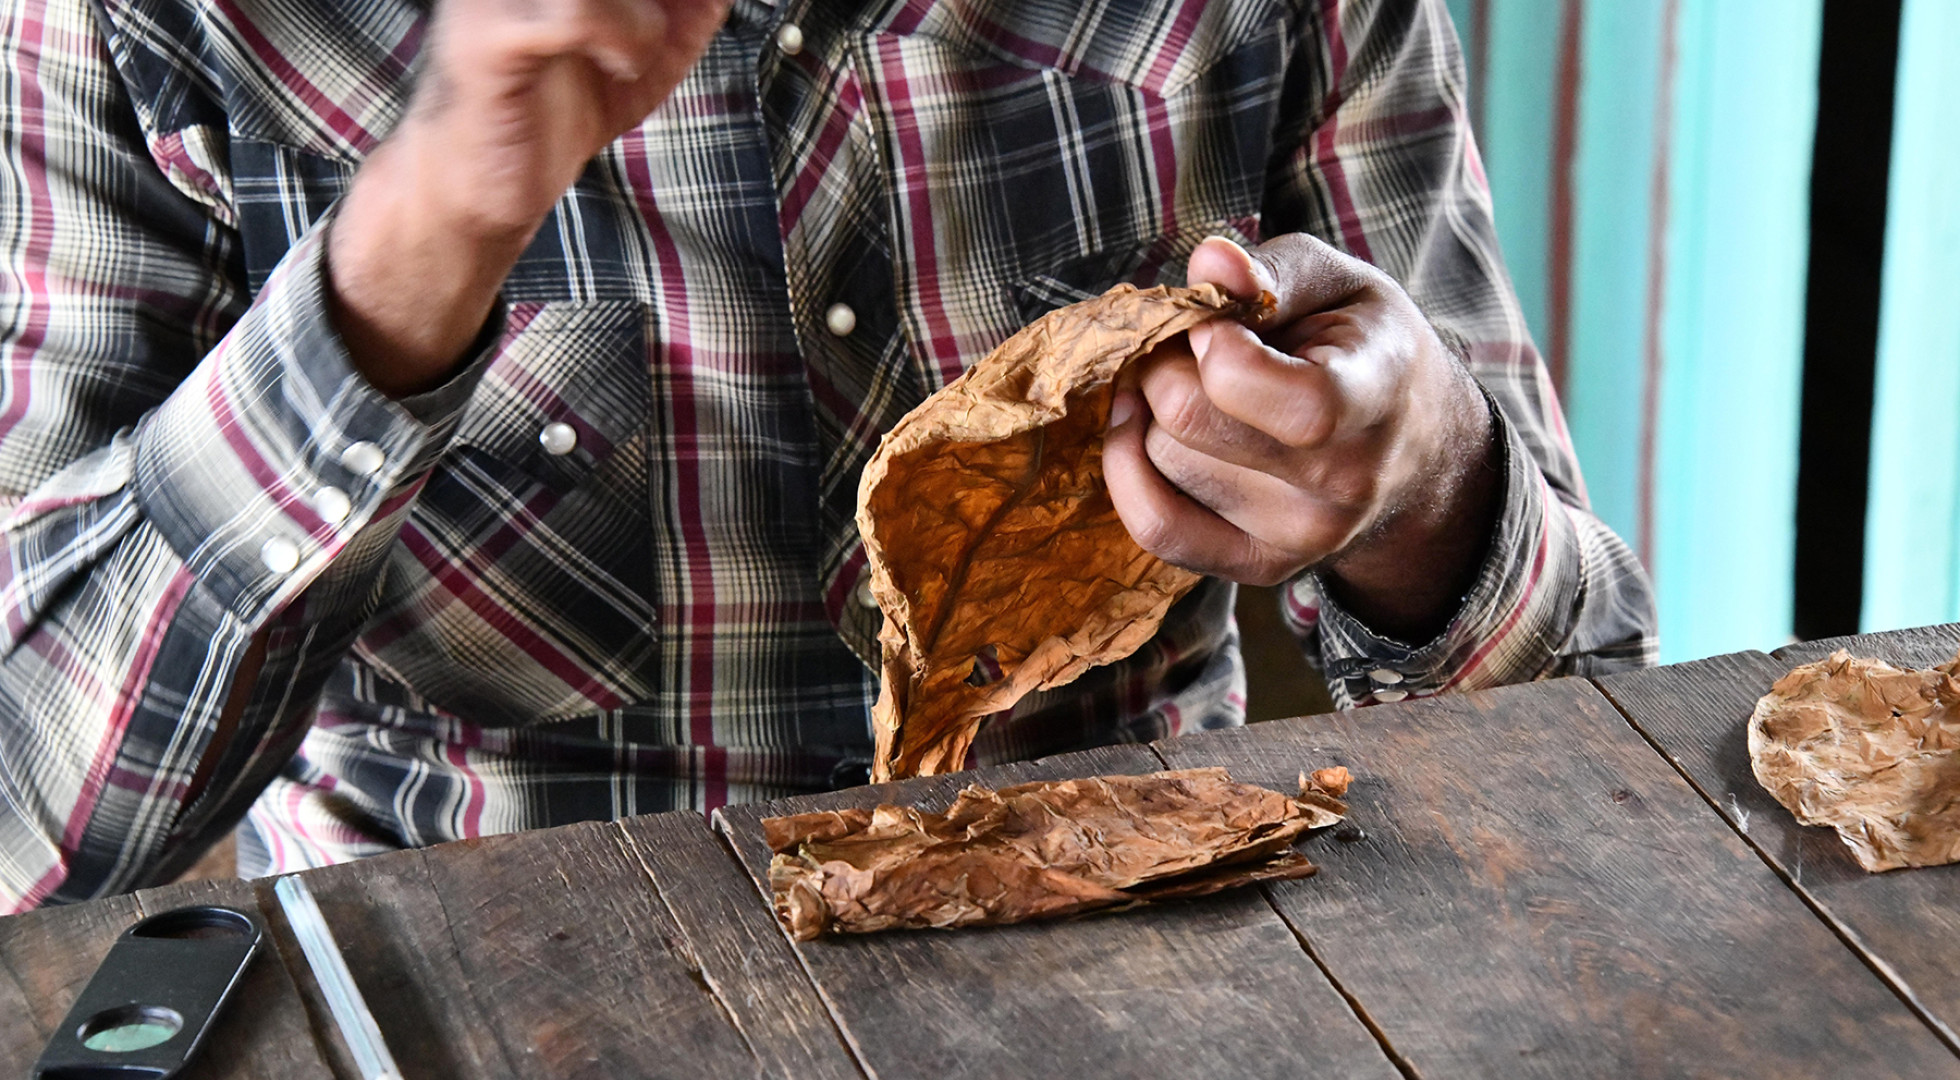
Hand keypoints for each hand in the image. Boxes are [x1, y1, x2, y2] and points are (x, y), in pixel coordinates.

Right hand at [327, 0, 728, 394]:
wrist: (471, 192)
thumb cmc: (543, 122)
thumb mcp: (632, 70)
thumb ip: (678, 27)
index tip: (694, 11)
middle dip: (657, 4)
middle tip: (660, 37)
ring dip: (644, 20)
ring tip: (632, 58)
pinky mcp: (487, 37)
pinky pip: (576, 13)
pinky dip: (622, 39)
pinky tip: (619, 66)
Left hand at [1103, 234, 1501, 642]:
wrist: (1416, 452)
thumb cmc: (1369, 352)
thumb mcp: (1344, 286)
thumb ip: (1275, 270)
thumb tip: (1208, 264)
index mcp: (1373, 398)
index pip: (1271, 393)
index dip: (1214, 342)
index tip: (1215, 321)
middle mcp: (1340, 484)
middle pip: (1188, 421)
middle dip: (1164, 364)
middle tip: (1185, 346)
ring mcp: (1299, 536)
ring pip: (1161, 461)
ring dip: (1151, 413)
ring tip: (1194, 388)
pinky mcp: (1258, 565)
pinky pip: (1155, 525)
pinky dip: (1128, 469)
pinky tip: (1141, 430)